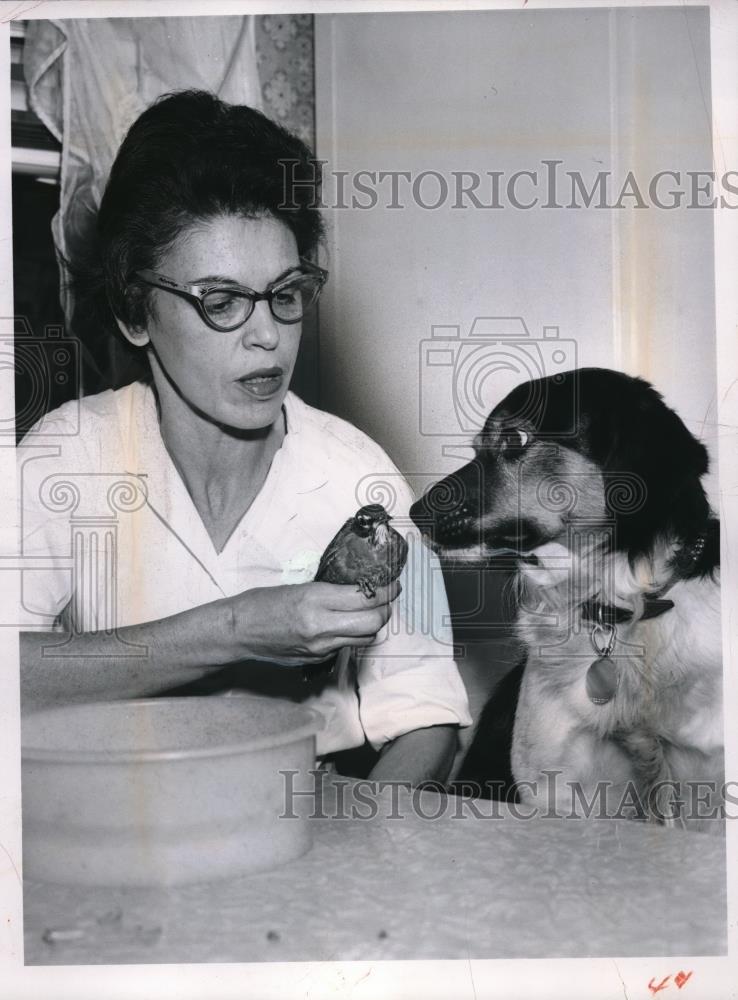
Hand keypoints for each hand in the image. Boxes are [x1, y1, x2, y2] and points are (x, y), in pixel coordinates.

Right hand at [228, 579, 400, 664]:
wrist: (238, 632)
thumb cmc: (262, 603)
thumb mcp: (298, 587)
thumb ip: (330, 592)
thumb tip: (359, 592)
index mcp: (314, 600)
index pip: (365, 598)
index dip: (385, 591)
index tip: (392, 585)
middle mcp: (320, 626)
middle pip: (373, 622)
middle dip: (386, 610)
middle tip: (387, 599)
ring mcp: (319, 647)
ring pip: (364, 638)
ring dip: (372, 625)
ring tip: (369, 611)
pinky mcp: (316, 660)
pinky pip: (346, 648)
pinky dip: (352, 636)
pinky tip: (345, 626)